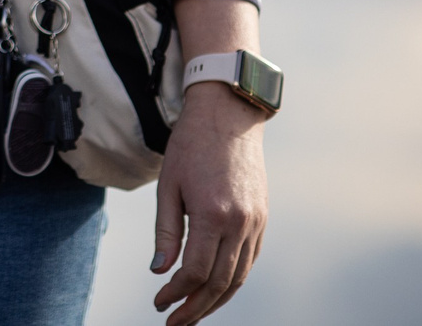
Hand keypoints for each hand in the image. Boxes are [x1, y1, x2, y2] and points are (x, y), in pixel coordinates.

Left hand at [151, 82, 267, 322]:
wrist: (228, 116)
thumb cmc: (190, 146)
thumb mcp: (168, 185)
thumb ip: (166, 231)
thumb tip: (160, 271)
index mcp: (213, 214)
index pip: (196, 271)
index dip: (177, 292)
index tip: (159, 303)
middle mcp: (240, 224)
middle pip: (220, 282)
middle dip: (196, 307)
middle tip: (174, 321)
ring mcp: (256, 223)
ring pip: (239, 276)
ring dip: (216, 300)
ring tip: (191, 313)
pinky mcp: (262, 220)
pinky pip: (249, 261)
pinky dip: (233, 280)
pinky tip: (215, 290)